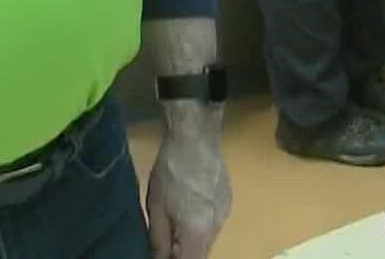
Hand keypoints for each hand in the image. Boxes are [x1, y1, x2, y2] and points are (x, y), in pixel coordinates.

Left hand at [145, 125, 230, 258]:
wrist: (195, 138)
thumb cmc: (170, 171)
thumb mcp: (156, 209)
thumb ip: (159, 241)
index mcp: (197, 234)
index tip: (163, 253)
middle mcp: (216, 228)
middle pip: (201, 254)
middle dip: (183, 253)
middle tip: (165, 240)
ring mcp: (225, 214)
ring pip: (208, 239)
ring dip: (192, 239)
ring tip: (176, 220)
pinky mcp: (228, 201)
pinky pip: (214, 223)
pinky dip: (201, 224)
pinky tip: (188, 206)